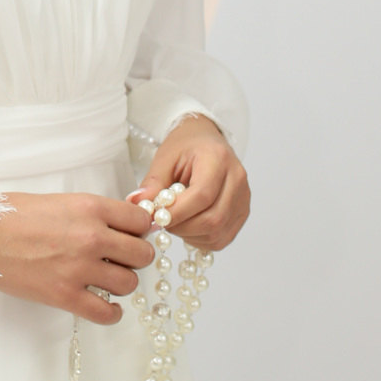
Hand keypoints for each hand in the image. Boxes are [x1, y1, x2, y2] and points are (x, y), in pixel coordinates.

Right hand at [0, 191, 154, 324]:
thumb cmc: (16, 214)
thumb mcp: (63, 200)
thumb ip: (95, 213)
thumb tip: (125, 224)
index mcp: (91, 207)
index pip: (142, 222)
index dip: (139, 231)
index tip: (130, 236)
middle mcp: (91, 236)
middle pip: (142, 255)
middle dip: (134, 257)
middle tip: (119, 259)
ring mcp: (79, 268)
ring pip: (129, 283)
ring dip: (121, 283)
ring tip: (105, 279)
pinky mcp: (65, 295)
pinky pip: (107, 313)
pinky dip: (111, 313)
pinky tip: (104, 305)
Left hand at [128, 114, 249, 251]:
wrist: (206, 141)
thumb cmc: (185, 147)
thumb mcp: (164, 158)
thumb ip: (152, 183)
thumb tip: (137, 205)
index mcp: (218, 158)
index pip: (202, 195)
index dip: (177, 212)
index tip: (155, 218)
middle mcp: (237, 178)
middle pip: (213, 219)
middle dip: (182, 228)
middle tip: (161, 221)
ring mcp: (244, 197)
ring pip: (218, 233)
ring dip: (190, 235)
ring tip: (174, 221)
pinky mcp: (243, 212)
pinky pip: (222, 238)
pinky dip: (201, 239)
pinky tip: (188, 226)